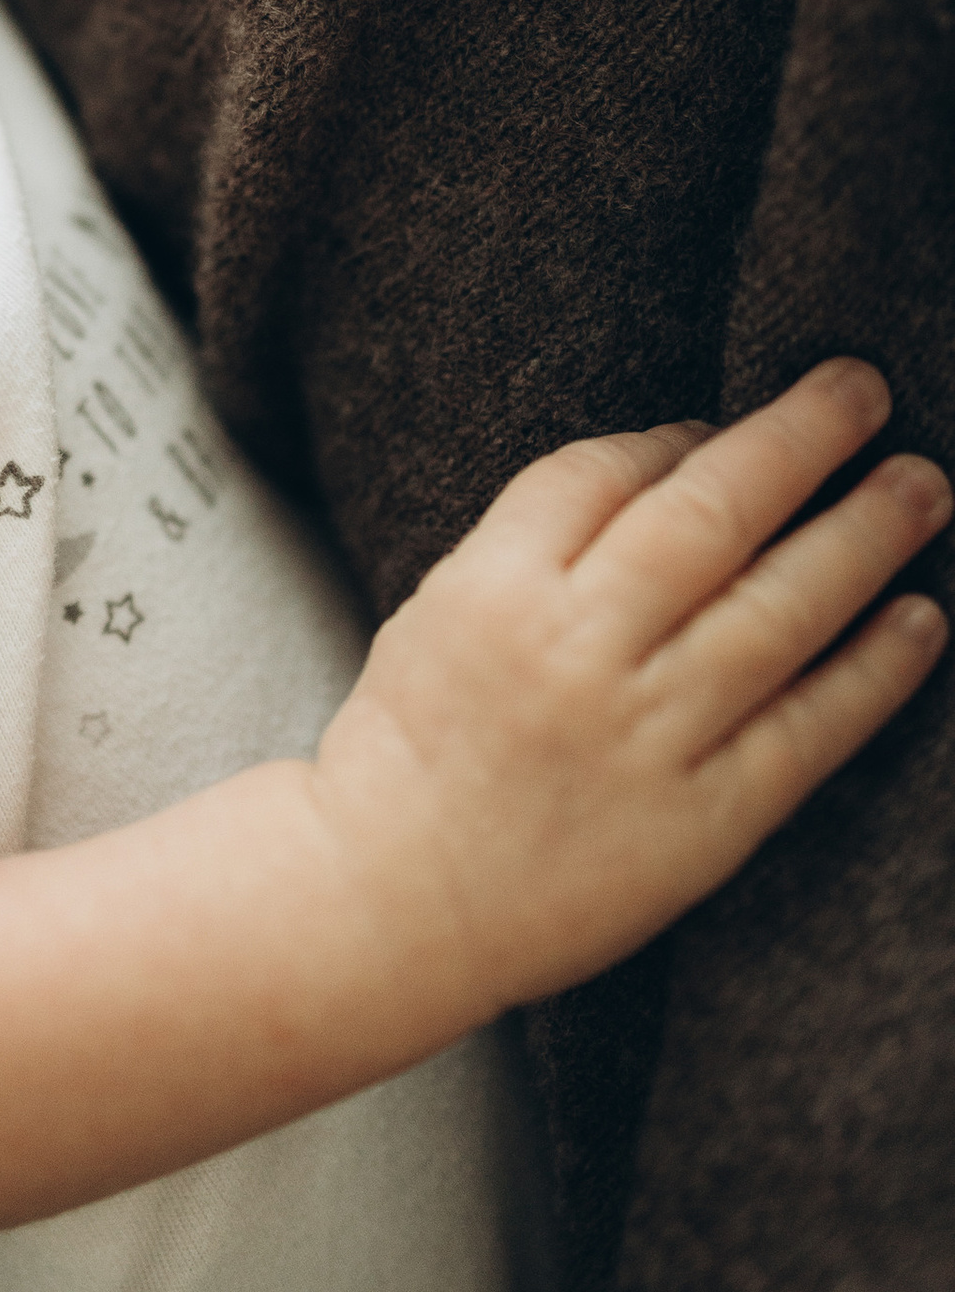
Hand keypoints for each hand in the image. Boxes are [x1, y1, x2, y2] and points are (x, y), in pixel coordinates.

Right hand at [316, 361, 948, 1019]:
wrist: (390, 905)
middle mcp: (576, 653)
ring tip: (922, 487)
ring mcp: (645, 739)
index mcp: (495, 589)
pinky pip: (806, 729)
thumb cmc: (418, 745)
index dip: (680, 437)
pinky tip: (920, 620)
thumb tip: (685, 458)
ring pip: (777, 612)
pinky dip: (873, 670)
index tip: (727, 425)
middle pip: (708, 516)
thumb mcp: (445, 607)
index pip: (606, 472)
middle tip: (864, 386)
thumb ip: (545, 535)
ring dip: (862, 537)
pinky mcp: (701, 823)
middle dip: (798, 438)